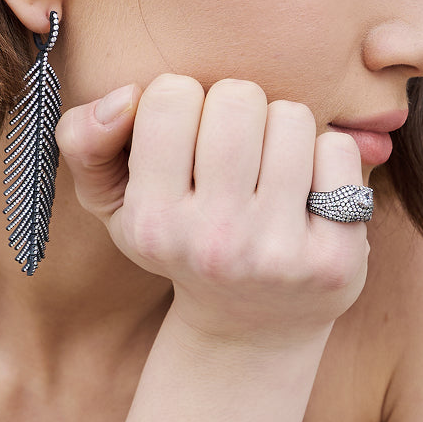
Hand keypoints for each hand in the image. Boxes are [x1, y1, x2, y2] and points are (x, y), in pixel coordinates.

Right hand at [56, 73, 370, 350]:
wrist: (250, 325)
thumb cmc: (181, 242)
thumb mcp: (115, 202)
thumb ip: (84, 141)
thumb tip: (122, 98)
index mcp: (152, 223)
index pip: (170, 96)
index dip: (184, 105)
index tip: (188, 144)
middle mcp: (213, 242)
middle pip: (237, 98)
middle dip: (239, 111)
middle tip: (237, 155)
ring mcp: (276, 253)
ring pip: (291, 117)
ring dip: (283, 132)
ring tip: (271, 175)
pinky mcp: (332, 258)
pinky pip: (338, 150)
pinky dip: (327, 159)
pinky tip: (310, 198)